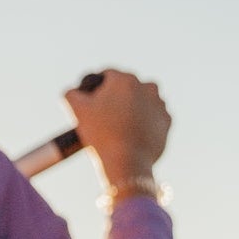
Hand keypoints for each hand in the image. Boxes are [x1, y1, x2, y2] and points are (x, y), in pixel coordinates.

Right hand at [64, 69, 170, 187]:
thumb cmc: (101, 135)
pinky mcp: (167, 121)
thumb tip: (73, 92)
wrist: (127, 162)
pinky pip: (152, 118)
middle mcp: (147, 86)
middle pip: (126, 89)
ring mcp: (159, 104)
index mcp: (124, 80)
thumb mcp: (77, 111)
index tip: (92, 104)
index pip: (107, 76)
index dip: (96, 89)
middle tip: (105, 119)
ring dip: (132, 110)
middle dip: (116, 99)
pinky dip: (144, 124)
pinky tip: (132, 136)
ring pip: (142, 102)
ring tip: (119, 129)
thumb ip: (71, 94)